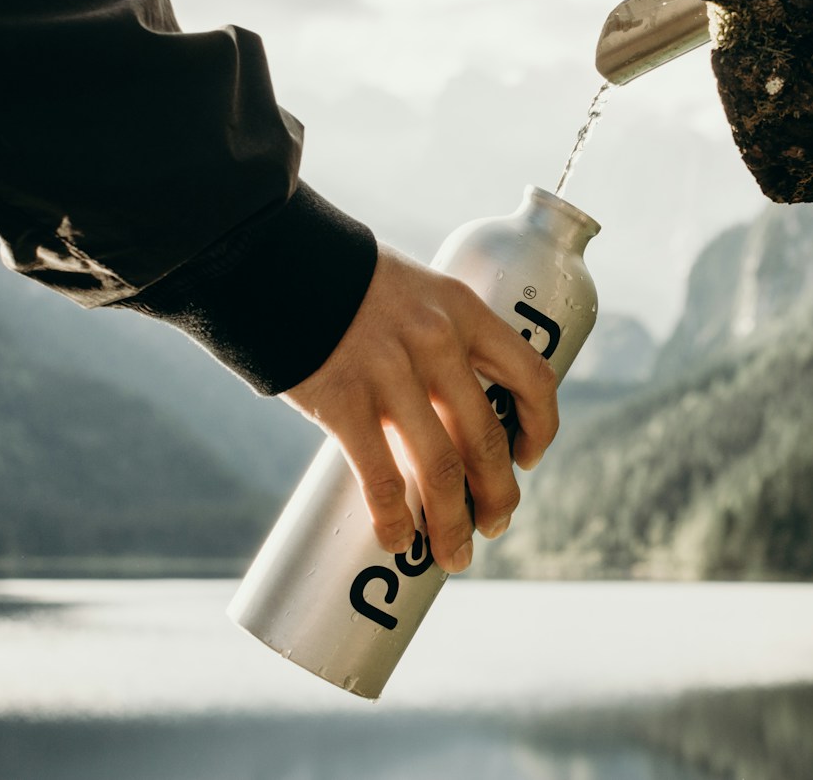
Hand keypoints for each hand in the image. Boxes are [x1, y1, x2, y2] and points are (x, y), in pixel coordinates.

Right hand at [279, 244, 558, 573]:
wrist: (272, 258)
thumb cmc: (344, 281)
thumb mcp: (411, 292)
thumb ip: (434, 339)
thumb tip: (446, 410)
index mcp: (463, 310)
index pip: (531, 376)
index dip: (539, 427)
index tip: (528, 457)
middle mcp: (438, 342)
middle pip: (487, 438)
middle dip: (498, 494)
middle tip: (495, 524)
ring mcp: (391, 374)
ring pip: (441, 470)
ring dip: (452, 524)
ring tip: (454, 554)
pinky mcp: (342, 401)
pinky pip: (380, 477)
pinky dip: (393, 520)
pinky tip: (395, 542)